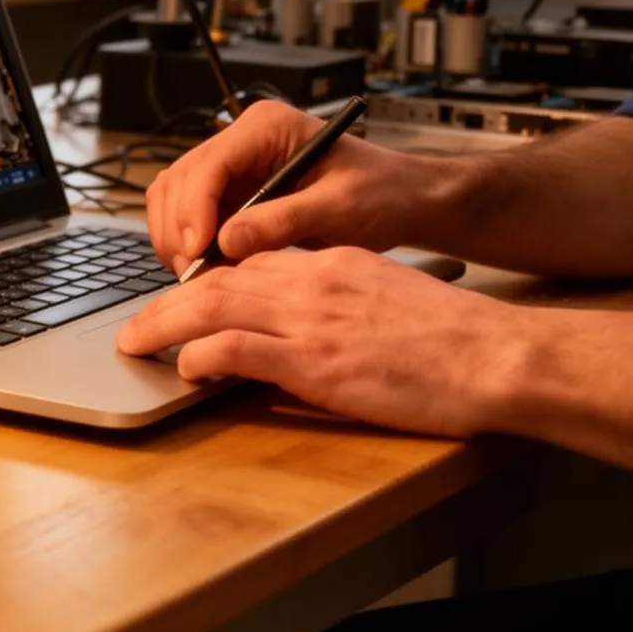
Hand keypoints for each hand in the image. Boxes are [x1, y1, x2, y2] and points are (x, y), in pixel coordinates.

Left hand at [115, 248, 531, 437]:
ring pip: (212, 306)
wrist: (497, 355)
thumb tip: (307, 330)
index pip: (251, 262)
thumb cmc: (457, 340)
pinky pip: (237, 348)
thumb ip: (341, 304)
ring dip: (163, 325)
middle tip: (135, 325)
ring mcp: (311, 319)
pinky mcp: (315, 361)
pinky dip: (202, 355)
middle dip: (167, 302)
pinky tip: (185, 368)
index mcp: (332, 263)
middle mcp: (313, 281)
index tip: (180, 300)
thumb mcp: (389, 299)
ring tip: (135, 344)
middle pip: (218, 280)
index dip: (206, 281)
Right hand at [143, 101, 460, 273]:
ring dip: (179, 239)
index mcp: (267, 128)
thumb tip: (228, 240)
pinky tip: (210, 269)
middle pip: (180, 181)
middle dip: (180, 229)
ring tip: (202, 275)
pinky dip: (191, 245)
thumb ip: (285, 220)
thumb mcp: (341, 207)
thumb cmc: (382, 193)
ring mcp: (233, 167)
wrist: (400, 200)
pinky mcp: (231, 194)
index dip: (195, 209)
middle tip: (195, 273)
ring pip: (175, 199)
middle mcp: (241, 142)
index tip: (199, 249)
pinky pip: (191, 218)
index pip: (209, 164)